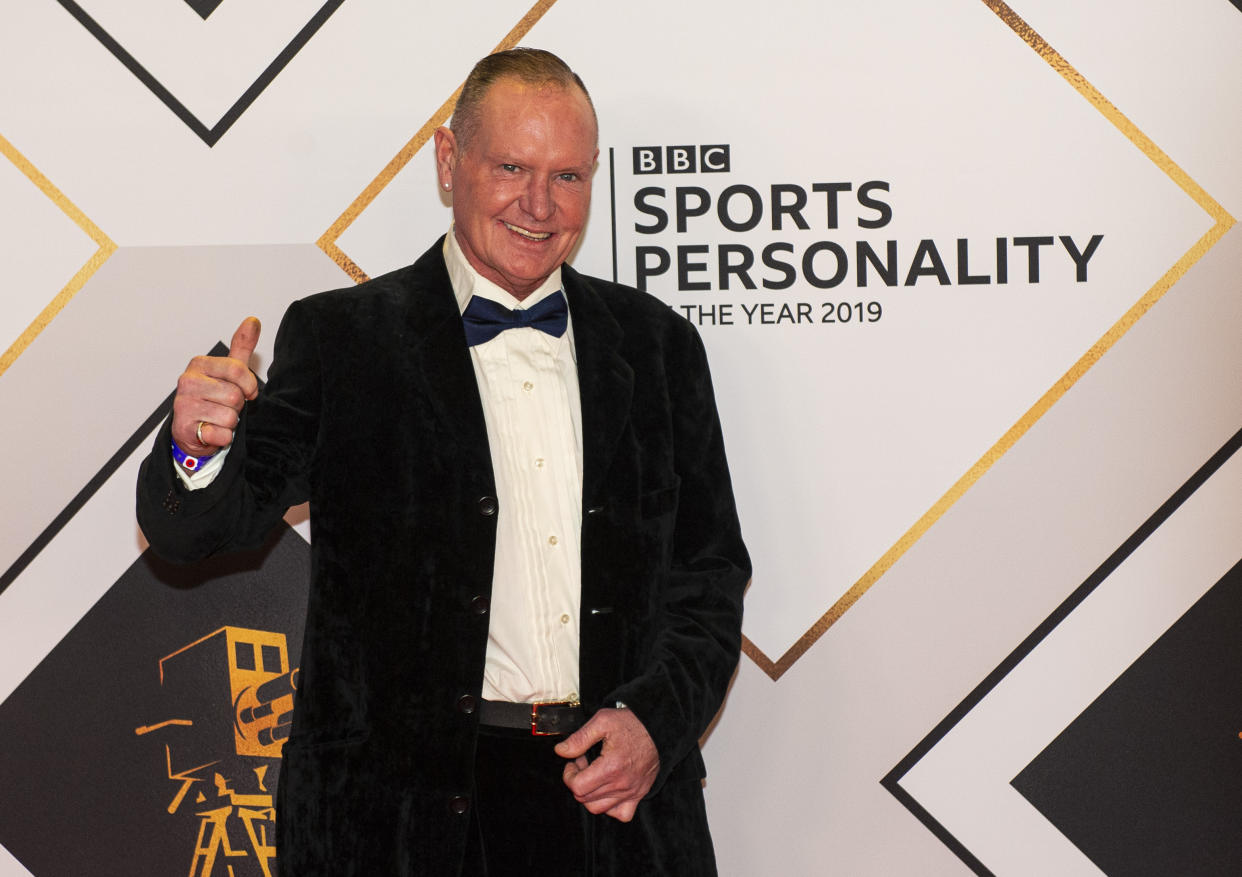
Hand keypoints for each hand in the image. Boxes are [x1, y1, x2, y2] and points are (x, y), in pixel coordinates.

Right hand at [171, 317, 260, 455]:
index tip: (245, 391)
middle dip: (237, 406)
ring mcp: (184, 404)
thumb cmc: (212, 398)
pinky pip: (221, 435)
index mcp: (200, 364)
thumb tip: (253, 320)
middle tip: (225, 406)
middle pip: (235, 396)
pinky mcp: (184, 428)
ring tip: (217, 418)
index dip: (248, 386)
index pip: (238, 370)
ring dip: (230, 423)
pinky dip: (222, 437)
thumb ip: (241, 346)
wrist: (192, 430)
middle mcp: (188, 381)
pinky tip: (211, 431)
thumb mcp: (229, 370)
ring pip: (230, 417)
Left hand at [554, 707, 658, 821]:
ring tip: (594, 775)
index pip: (577, 787)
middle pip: (585, 799)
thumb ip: (579, 738)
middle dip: (578, 781)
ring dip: (590, 794)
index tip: (574, 761)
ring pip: (599, 808)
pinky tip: (608, 790)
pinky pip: (621, 814)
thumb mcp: (602, 721)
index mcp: (611, 767)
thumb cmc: (632, 723)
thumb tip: (560, 751)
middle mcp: (621, 784)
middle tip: (584, 763)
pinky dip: (611, 807)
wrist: (658, 728)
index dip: (569, 774)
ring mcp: (631, 792)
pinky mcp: (639, 794)